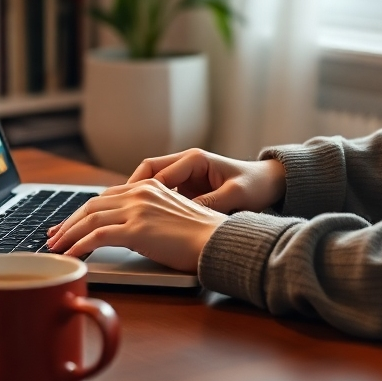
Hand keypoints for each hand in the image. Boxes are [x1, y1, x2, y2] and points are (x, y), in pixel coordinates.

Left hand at [46, 179, 226, 271]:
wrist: (219, 240)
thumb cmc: (201, 234)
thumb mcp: (171, 215)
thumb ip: (149, 216)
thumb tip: (129, 232)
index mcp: (148, 186)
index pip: (105, 197)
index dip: (83, 212)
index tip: (69, 224)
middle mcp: (140, 192)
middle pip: (92, 205)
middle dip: (69, 222)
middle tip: (54, 237)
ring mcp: (138, 209)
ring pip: (90, 219)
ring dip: (68, 234)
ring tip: (56, 248)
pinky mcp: (137, 229)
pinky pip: (98, 236)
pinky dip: (79, 245)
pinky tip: (71, 255)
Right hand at [128, 149, 285, 213]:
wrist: (268, 183)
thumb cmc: (254, 186)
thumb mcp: (236, 195)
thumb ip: (211, 202)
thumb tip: (186, 214)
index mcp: (195, 159)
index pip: (156, 170)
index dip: (139, 189)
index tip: (128, 208)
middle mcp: (186, 163)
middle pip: (146, 172)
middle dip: (128, 191)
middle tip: (113, 210)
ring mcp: (184, 175)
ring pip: (149, 183)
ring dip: (135, 198)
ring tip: (119, 217)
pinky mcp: (186, 188)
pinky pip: (160, 193)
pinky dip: (148, 205)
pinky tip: (140, 221)